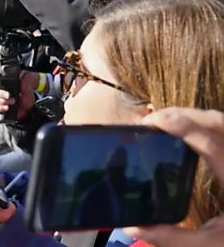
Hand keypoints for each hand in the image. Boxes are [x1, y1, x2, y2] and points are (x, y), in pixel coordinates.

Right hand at [0, 71, 37, 119]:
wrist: (31, 105)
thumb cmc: (27, 92)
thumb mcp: (29, 84)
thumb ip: (27, 79)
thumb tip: (25, 75)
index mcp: (5, 81)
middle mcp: (0, 90)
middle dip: (0, 93)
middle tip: (9, 95)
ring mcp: (0, 99)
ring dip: (2, 101)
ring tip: (12, 102)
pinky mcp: (1, 108)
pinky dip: (0, 108)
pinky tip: (6, 108)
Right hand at [123, 108, 223, 245]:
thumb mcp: (211, 244)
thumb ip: (174, 237)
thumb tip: (133, 228)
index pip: (210, 144)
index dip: (184, 127)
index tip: (155, 121)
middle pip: (218, 122)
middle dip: (185, 114)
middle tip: (153, 121)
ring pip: (222, 123)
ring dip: (195, 117)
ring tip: (166, 122)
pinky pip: (223, 133)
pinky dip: (205, 126)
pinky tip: (187, 134)